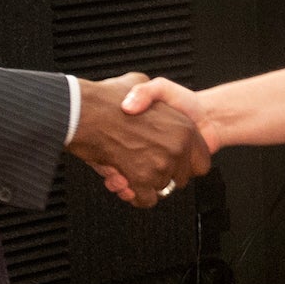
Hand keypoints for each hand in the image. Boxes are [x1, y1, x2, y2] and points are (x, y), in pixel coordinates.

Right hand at [67, 73, 208, 206]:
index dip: (185, 164)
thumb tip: (156, 110)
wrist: (84, 110)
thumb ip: (155, 95)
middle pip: (181, 179)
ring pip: (161, 188)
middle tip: (148, 164)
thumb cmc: (110, 97)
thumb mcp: (142, 83)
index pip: (200, 162)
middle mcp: (177, 147)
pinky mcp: (142, 178)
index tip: (174, 163)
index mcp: (184, 128)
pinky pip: (147, 200)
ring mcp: (160, 163)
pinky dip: (136, 196)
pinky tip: (127, 183)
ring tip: (130, 169)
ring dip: (146, 183)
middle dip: (165, 175)